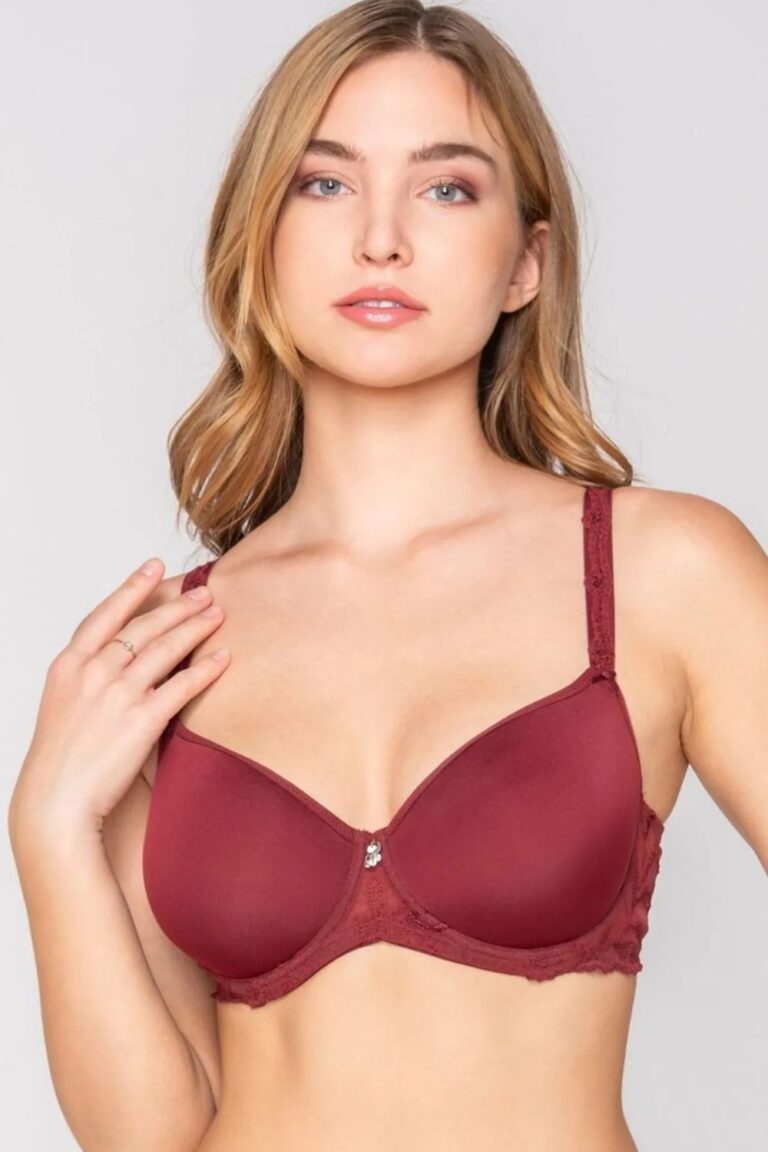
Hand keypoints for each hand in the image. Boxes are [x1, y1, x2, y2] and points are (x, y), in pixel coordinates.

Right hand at [9, 558, 228, 832]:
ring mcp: (117, 694)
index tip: (155, 566)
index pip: (106, 614)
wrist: (56, 802)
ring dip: (195, 627)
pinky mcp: (141, 719)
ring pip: (165, 648)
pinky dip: (205, 668)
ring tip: (217, 614)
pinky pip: (182, 685)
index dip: (133, 587)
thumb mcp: (65, 705)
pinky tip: (223, 657)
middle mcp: (92, 672)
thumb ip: (89, 676)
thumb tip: (122, 659)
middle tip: (203, 592)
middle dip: (177, 605)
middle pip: (143, 626)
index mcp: (69, 665)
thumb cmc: (61, 759)